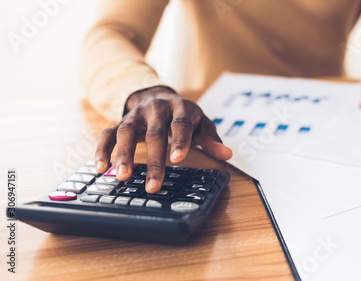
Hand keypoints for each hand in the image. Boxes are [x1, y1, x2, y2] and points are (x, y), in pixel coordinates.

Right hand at [94, 86, 232, 192]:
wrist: (158, 95)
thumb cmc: (183, 115)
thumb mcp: (201, 123)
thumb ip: (211, 139)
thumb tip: (226, 155)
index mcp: (180, 108)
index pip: (180, 124)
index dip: (179, 141)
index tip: (178, 159)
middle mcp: (156, 109)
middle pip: (154, 133)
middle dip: (154, 160)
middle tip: (153, 185)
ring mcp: (136, 115)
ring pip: (126, 131)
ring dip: (123, 154)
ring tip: (122, 176)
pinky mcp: (120, 121)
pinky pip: (107, 133)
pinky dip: (102, 149)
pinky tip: (101, 167)